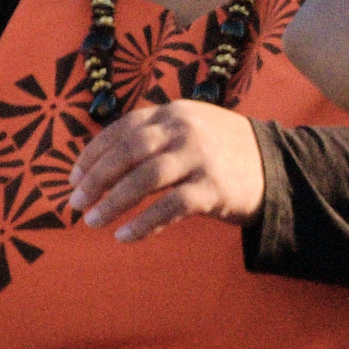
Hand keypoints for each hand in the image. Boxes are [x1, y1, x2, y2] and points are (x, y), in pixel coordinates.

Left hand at [69, 96, 265, 240]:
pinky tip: (125, 236)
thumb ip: (152, 138)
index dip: (92, 155)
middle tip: (76, 204)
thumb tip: (98, 166)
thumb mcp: (188, 130)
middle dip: (96, 179)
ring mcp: (200, 156)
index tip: (72, 180)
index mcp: (173, 112)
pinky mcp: (213, 187)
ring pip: (145, 178)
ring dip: (113, 202)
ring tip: (93, 222)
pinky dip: (143, 223)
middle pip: (128, 152)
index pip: (121, 129)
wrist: (276, 169)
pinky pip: (170, 206)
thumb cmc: (220, 153)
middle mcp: (185, 129)